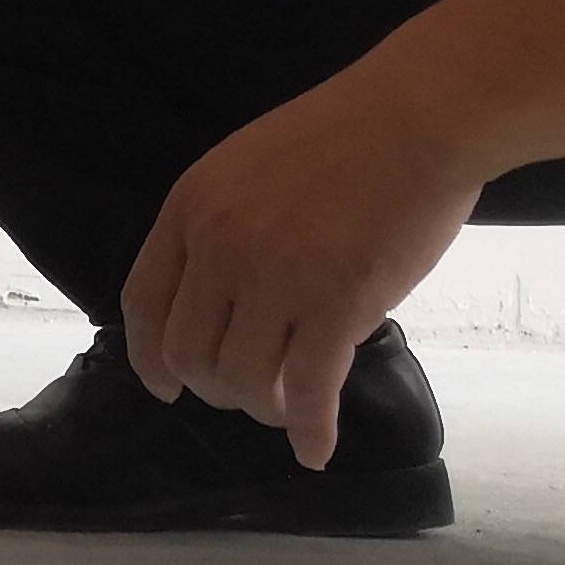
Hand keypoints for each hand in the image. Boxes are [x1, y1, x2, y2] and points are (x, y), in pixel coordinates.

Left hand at [121, 69, 486, 466]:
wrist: (420, 115)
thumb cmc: (346, 136)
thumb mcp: (246, 165)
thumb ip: (219, 223)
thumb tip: (215, 290)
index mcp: (191, 209)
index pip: (144, 305)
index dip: (150, 358)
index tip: (164, 386)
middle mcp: (221, 247)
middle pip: (189, 354)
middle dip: (214, 388)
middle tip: (247, 394)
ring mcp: (276, 278)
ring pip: (242, 380)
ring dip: (262, 408)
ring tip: (285, 407)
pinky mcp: (337, 305)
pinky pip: (308, 391)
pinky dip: (309, 430)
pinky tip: (317, 449)